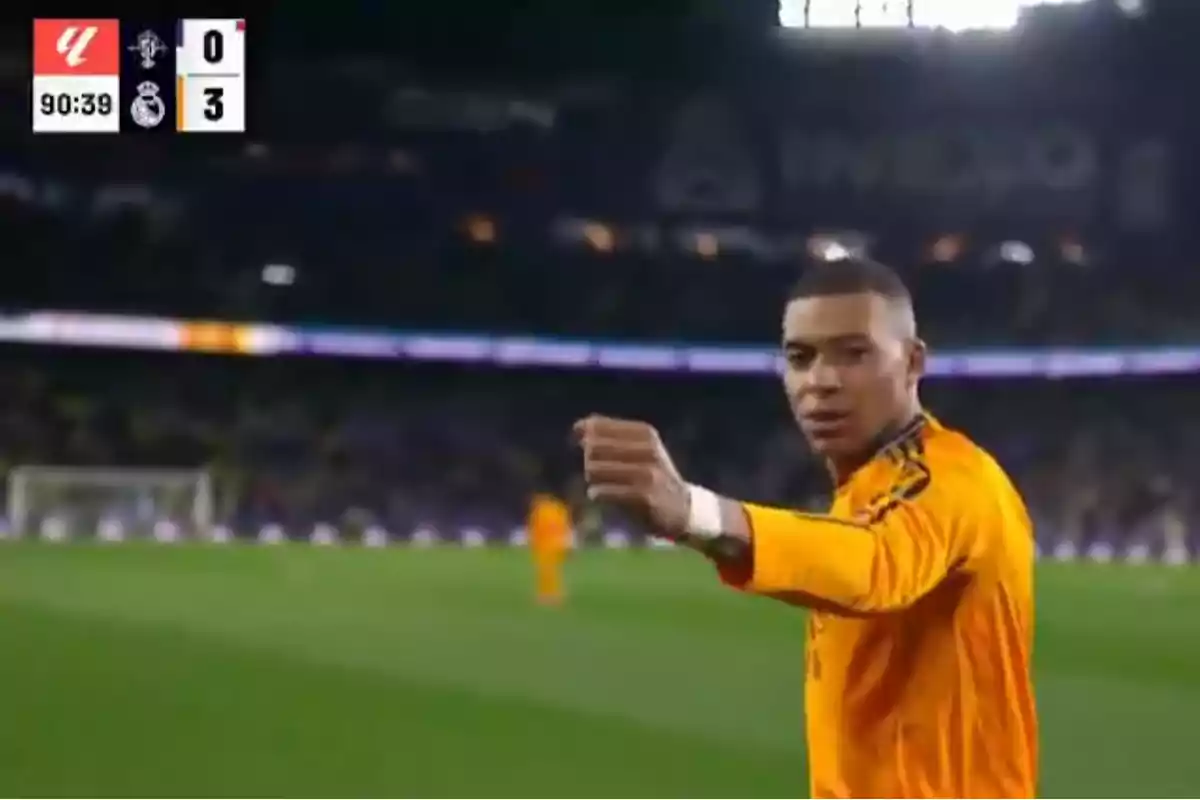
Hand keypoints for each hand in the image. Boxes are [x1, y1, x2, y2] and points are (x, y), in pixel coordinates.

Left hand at [573, 414, 690, 539]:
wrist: (682, 508)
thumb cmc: (652, 475)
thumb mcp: (638, 449)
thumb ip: (609, 436)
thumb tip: (577, 427)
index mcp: (646, 433)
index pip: (598, 426)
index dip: (585, 435)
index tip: (583, 444)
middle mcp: (649, 450)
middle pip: (593, 447)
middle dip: (589, 460)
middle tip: (597, 471)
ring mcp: (648, 473)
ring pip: (594, 469)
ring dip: (592, 479)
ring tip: (602, 484)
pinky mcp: (644, 496)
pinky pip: (603, 491)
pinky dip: (596, 494)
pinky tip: (600, 496)